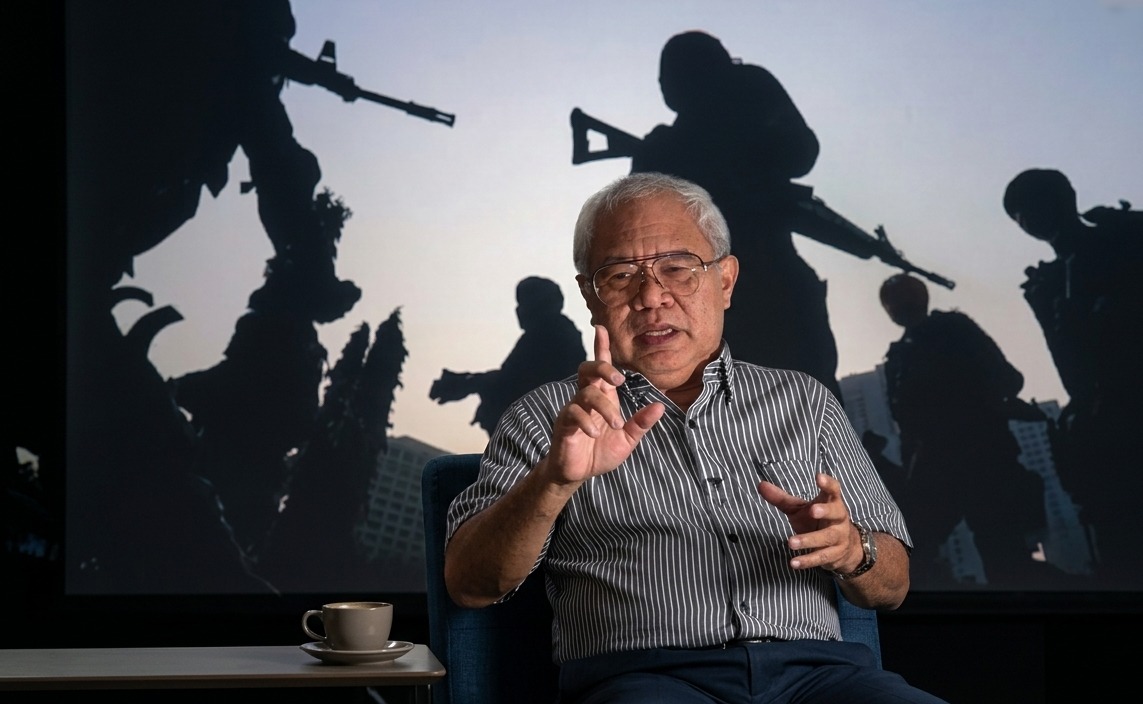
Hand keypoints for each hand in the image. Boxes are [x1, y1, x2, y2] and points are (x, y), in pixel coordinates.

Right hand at [542, 325, 663, 486]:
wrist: (577, 474)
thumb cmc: (599, 453)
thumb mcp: (627, 440)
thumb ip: (641, 424)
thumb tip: (660, 406)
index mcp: (602, 397)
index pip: (601, 367)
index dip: (601, 347)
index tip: (601, 328)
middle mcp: (586, 398)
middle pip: (587, 369)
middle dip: (603, 367)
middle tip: (619, 380)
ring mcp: (573, 409)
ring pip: (586, 392)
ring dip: (604, 407)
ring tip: (617, 424)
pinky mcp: (563, 424)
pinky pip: (572, 413)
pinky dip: (586, 421)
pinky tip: (595, 434)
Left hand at [758, 473, 860, 573]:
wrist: (845, 548)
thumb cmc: (818, 521)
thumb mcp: (800, 509)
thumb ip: (782, 499)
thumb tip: (760, 485)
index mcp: (832, 502)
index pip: (834, 489)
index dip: (827, 483)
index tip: (818, 477)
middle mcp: (839, 518)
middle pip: (836, 512)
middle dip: (825, 511)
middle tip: (813, 510)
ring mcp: (839, 537)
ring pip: (826, 538)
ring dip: (809, 540)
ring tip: (791, 542)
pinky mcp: (835, 554)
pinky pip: (821, 557)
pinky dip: (807, 561)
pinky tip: (793, 563)